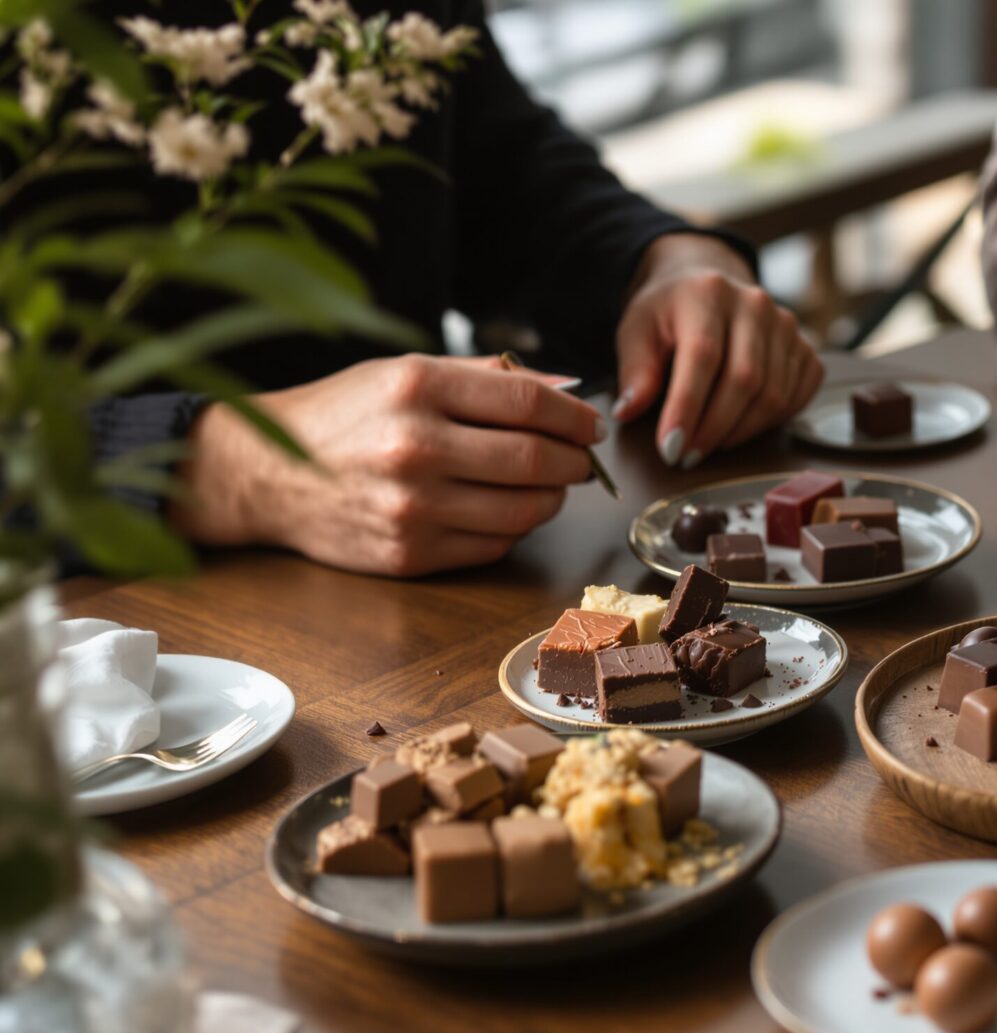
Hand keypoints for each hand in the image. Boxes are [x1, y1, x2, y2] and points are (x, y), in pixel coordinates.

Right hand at [170, 355, 603, 575]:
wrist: (265, 473)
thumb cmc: (343, 415)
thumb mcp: (405, 373)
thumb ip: (487, 378)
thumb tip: (567, 386)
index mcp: (417, 387)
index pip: (528, 401)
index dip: (574, 416)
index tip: (590, 425)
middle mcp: (415, 446)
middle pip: (536, 459)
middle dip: (575, 461)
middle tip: (581, 460)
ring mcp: (412, 506)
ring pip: (525, 509)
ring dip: (553, 498)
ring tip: (548, 485)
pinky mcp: (409, 553)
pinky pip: (493, 545)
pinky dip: (514, 528)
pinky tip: (504, 509)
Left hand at [612, 233, 821, 468]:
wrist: (706, 284)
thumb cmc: (669, 314)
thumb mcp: (637, 332)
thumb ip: (635, 371)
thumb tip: (629, 412)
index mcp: (708, 293)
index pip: (703, 356)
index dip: (688, 407)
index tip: (670, 447)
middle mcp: (754, 304)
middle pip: (745, 379)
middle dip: (713, 429)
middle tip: (686, 457)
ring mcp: (785, 326)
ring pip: (773, 395)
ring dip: (740, 432)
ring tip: (708, 445)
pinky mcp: (804, 347)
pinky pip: (797, 397)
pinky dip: (770, 423)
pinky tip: (741, 427)